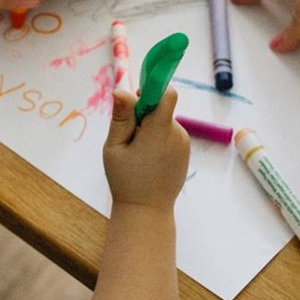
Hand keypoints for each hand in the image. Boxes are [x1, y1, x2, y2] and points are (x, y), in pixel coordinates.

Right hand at [102, 89, 189, 210]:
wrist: (147, 210)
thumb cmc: (126, 180)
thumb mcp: (114, 148)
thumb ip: (121, 118)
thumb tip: (122, 90)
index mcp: (159, 131)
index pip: (167, 94)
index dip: (152, 89)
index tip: (137, 97)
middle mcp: (177, 134)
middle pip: (162, 107)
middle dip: (144, 113)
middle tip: (128, 135)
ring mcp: (183, 143)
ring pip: (164, 121)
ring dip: (150, 127)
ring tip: (137, 152)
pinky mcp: (184, 151)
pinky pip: (170, 134)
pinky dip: (157, 138)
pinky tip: (147, 158)